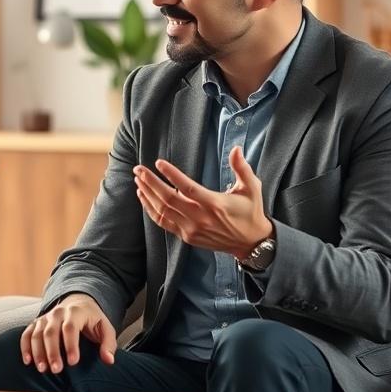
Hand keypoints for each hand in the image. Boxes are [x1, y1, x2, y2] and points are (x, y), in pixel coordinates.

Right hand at [20, 293, 115, 373]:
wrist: (77, 302)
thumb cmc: (92, 320)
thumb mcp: (105, 328)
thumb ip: (108, 344)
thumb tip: (108, 360)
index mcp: (76, 312)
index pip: (70, 328)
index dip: (71, 345)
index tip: (73, 362)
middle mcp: (58, 312)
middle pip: (51, 332)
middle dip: (53, 352)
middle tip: (56, 370)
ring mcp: (45, 317)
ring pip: (37, 333)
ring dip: (38, 352)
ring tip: (42, 369)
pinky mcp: (37, 323)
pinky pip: (27, 333)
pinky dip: (25, 347)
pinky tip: (28, 361)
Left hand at [134, 145, 272, 258]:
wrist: (250, 243)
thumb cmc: (250, 212)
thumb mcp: (252, 188)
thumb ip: (242, 168)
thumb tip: (236, 149)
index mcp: (214, 204)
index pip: (187, 188)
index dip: (171, 174)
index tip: (158, 163)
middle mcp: (200, 218)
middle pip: (168, 199)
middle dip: (151, 182)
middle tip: (139, 169)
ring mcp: (191, 229)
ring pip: (162, 211)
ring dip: (148, 194)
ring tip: (138, 179)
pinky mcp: (187, 236)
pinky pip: (163, 223)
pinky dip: (150, 209)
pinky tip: (144, 197)